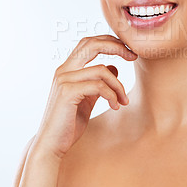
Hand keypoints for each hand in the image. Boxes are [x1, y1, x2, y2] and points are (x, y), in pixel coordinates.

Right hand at [30, 35, 137, 159]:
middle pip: (92, 44)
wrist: (52, 145)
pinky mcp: (67, 93)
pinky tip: (116, 106)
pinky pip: (98, 86)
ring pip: (101, 70)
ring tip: (124, 100)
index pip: (88, 42)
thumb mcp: (88, 98)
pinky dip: (112, 95)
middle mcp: (63, 70)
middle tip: (134, 56)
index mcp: (67, 69)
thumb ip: (98, 82)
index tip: (129, 51)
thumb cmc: (69, 123)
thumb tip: (114, 67)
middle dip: (117, 46)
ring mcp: (64, 80)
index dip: (109, 41)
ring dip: (119, 85)